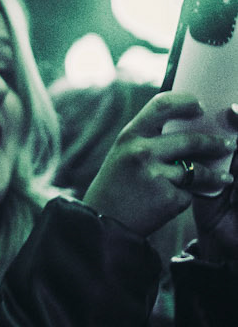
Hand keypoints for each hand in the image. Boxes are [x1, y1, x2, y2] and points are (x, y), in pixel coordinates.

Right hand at [82, 91, 235, 239]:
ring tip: (225, 178)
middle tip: (229, 145)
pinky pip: (188, 194)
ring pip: (197, 170)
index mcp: (129, 136)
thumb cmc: (115, 187)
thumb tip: (185, 125)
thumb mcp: (122, 154)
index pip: (162, 106)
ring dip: (215, 174)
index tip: (200, 107)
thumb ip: (147, 139)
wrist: (101, 224)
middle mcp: (141, 151)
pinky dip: (187, 198)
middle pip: (191, 140)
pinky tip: (178, 202)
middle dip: (215, 143)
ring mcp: (155, 175)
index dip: (186, 102)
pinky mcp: (166, 198)